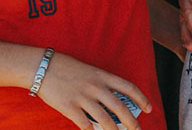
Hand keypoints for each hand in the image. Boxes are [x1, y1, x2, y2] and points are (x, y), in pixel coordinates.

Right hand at [35, 53, 151, 129]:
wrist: (43, 67)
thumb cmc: (66, 68)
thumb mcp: (89, 72)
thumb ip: (101, 85)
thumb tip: (112, 105)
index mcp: (103, 76)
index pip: (129, 88)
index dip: (142, 99)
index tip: (149, 109)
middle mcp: (96, 87)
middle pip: (120, 107)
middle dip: (132, 122)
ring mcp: (83, 97)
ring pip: (104, 119)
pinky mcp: (69, 107)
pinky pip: (85, 124)